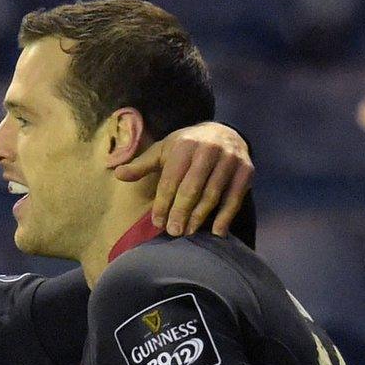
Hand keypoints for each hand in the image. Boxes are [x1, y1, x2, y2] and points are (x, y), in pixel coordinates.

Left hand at [116, 122, 253, 237]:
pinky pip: (235, 197)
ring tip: (188, 232)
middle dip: (181, 212)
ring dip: (200, 216)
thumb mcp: (163, 151)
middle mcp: (209, 150)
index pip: (171, 179)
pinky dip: (226, 216)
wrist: (224, 132)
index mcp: (185, 145)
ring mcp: (230, 159)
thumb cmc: (186, 147)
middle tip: (173, 232)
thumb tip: (118, 174)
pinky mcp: (246, 170)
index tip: (158, 222)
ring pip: (213, 193)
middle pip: (192, 188)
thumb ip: (142, 165)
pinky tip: (216, 231)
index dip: (164, 203)